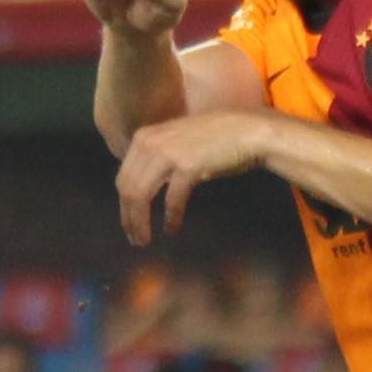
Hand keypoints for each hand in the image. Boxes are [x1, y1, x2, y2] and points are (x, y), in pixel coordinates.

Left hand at [115, 107, 275, 244]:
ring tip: (145, 240)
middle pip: (128, 189)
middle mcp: (150, 142)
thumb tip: (141, 189)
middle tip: (136, 240)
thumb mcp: (178, 142)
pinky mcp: (187, 165)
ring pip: (141, 195)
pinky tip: (172, 229)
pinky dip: (171, 217)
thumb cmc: (217, 139)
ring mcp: (168, 152)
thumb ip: (157, 159)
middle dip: (129, 218)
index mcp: (144, 136)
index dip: (124, 206)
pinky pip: (171, 199)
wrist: (249, 131)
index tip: (129, 224)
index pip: (122, 178)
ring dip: (141, 222)